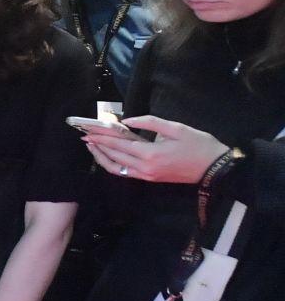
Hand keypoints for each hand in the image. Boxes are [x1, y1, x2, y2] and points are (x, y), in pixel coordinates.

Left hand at [83, 115, 229, 183]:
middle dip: (98, 145)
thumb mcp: (176, 128)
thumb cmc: (199, 145)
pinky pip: (124, 173)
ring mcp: (146, 176)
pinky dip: (112, 164)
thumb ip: (150, 123)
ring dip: (101, 156)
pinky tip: (107, 156)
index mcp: (150, 154)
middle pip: (114, 156)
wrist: (214, 169)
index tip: (88, 130)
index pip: (119, 144)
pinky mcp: (150, 179)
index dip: (102, 137)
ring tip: (91, 146)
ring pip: (116, 167)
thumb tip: (127, 121)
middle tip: (84, 135)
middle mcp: (144, 168)